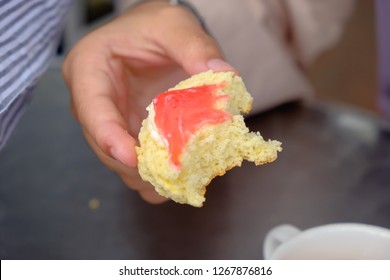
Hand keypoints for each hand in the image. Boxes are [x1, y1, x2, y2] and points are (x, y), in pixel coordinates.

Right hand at [62, 1, 235, 203]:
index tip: (135, 160)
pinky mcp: (125, 132)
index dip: (110, 138)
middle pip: (103, 143)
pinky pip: (134, 160)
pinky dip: (152, 174)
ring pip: (118, 159)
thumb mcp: (174, 25)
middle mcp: (91, 101)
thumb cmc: (154, 25)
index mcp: (89, 68)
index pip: (92, 110)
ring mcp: (108, 120)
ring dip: (145, 175)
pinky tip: (175, 183)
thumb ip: (196, 47)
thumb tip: (222, 76)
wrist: (152, 36)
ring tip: (175, 185)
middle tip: (169, 178)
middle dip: (134, 165)